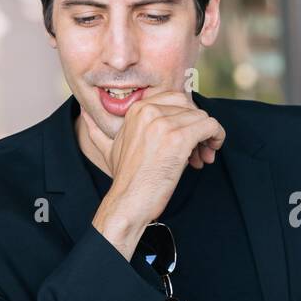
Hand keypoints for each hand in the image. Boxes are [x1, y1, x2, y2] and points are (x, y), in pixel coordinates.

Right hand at [90, 90, 225, 257]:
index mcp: (137, 109)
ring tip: (199, 158)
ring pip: (203, 117)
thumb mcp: (108, 148)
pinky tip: (207, 155)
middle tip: (196, 151)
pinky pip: (211, 126)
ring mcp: (164, 123)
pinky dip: (216, 138)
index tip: (185, 139)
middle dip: (197, 127)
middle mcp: (149, 111)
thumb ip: (97, 129)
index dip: (185, 117)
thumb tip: (84, 115)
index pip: (176, 98)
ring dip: (207, 137)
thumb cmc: (125, 179)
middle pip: (191, 106)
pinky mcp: (179, 139)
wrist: (128, 202)